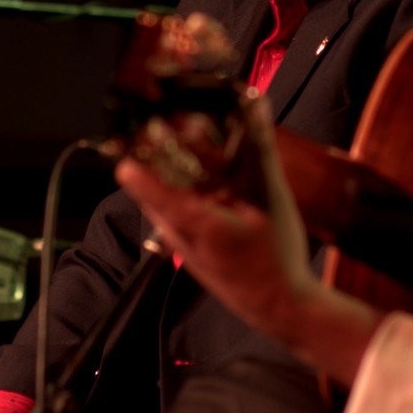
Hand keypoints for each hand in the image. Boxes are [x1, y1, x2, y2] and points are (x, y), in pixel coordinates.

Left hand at [118, 96, 381, 383]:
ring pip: (164, 202)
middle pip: (151, 187)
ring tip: (191, 143)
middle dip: (156, 154)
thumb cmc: (276, 258)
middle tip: (167, 122)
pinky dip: (187, 194)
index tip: (130, 124)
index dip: (133, 149)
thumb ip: (258, 148)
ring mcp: (182, 247)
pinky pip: (178, 217)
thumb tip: (252, 102)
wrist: (283, 310)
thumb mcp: (271, 198)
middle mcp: (178, 235)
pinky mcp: (192, 253)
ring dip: (174, 173)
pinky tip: (211, 181)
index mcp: (191, 221)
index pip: (145, 181)